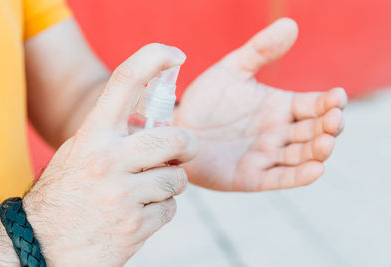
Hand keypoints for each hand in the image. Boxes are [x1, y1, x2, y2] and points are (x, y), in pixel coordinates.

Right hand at [23, 44, 197, 265]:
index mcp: (92, 136)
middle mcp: (107, 161)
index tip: (175, 54)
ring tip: (147, 190)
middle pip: (175, 138)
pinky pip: (170, 210)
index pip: (124, 82)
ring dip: (170, 185)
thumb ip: (115, 137)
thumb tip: (158, 125)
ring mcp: (121, 196)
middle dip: (188, 145)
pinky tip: (139, 213)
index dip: (153, 59)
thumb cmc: (66, 193)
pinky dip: (162, 211)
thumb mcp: (80, 154)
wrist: (41, 245)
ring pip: (177, 179)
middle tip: (184, 151)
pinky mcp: (134, 227)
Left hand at [175, 18, 346, 191]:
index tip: (337, 96)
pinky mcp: (254, 177)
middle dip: (328, 126)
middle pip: (313, 131)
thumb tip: (291, 24)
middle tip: (334, 119)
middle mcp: (279, 132)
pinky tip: (316, 169)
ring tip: (326, 142)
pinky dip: (300, 176)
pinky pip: (281, 178)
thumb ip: (260, 50)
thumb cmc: (206, 100)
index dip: (328, 102)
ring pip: (301, 155)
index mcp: (279, 107)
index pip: (313, 105)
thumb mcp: (231, 69)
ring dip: (317, 151)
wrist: (180, 129)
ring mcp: (267, 156)